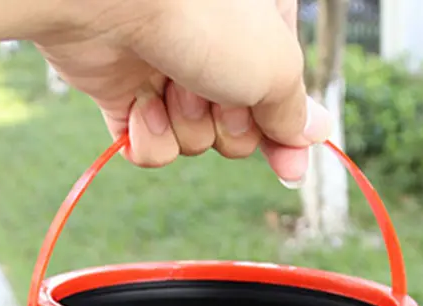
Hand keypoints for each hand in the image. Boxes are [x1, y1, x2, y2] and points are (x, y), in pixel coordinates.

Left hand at [32, 0, 330, 184]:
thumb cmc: (203, 16)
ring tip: (174, 86)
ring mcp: (166, 70)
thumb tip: (312, 135)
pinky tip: (140, 105)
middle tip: (217, 96)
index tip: (289, 171)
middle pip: (237, 127)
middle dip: (227, 125)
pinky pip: (150, 148)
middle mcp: (212, 46)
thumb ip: (292, 111)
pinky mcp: (123, 94)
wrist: (110, 0)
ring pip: (193, 140)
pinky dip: (148, 137)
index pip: (280, 96)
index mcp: (257, 25)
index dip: (284, 137)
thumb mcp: (274, 68)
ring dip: (187, 126)